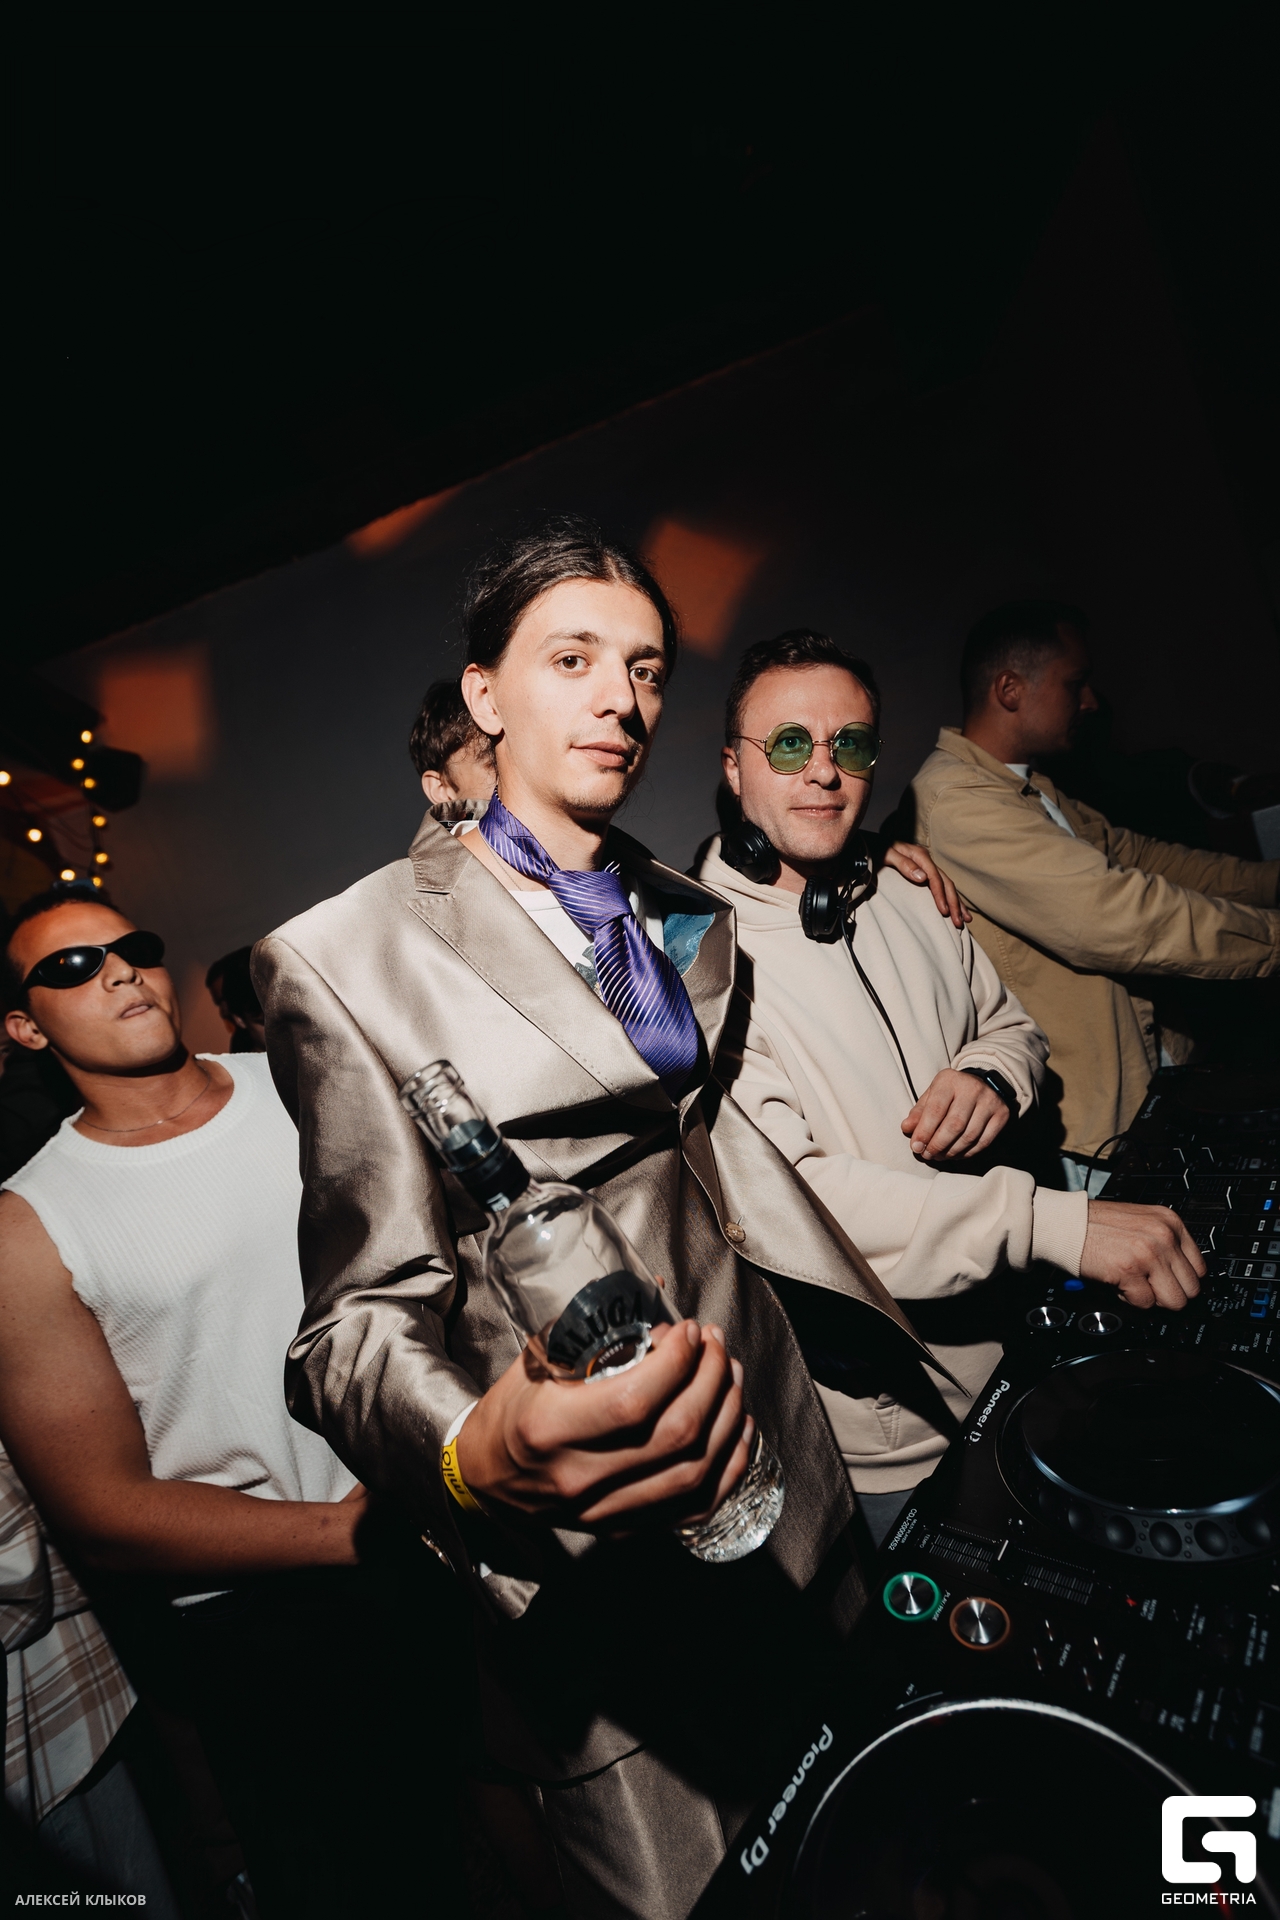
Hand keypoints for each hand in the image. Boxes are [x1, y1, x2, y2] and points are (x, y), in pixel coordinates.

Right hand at [456, 1320, 750, 1529]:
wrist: (484, 1477)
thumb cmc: (512, 1411)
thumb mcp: (535, 1363)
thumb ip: (594, 1337)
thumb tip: (660, 1314)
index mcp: (550, 1429)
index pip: (633, 1401)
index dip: (676, 1362)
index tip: (688, 1332)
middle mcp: (579, 1476)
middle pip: (675, 1434)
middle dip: (709, 1379)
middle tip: (714, 1345)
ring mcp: (604, 1511)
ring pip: (693, 1471)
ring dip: (725, 1417)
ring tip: (729, 1376)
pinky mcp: (624, 1528)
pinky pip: (694, 1506)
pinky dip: (728, 1468)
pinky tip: (737, 1429)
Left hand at [881, 842, 969, 928]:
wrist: (872, 842)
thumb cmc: (876, 849)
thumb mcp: (886, 854)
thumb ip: (903, 864)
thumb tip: (923, 877)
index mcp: (919, 856)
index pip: (935, 878)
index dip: (940, 895)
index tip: (944, 912)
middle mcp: (926, 861)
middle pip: (946, 883)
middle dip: (954, 903)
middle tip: (959, 922)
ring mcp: (926, 866)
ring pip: (947, 885)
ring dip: (957, 903)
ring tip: (965, 919)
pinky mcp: (924, 871)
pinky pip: (941, 885)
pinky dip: (949, 898)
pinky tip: (955, 908)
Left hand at [901, 1068, 1010, 1160]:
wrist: (985, 1082)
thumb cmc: (952, 1092)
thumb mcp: (933, 1094)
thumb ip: (919, 1111)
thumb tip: (907, 1128)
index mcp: (950, 1081)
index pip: (936, 1109)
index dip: (924, 1132)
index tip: (916, 1147)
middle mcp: (972, 1089)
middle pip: (954, 1125)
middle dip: (938, 1144)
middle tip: (927, 1155)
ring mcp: (990, 1102)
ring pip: (969, 1135)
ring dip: (951, 1151)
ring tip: (939, 1156)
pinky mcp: (1001, 1115)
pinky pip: (983, 1141)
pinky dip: (967, 1152)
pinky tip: (956, 1154)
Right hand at [1079, 1201, 1204, 1309]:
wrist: (1066, 1225)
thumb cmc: (1097, 1225)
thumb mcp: (1142, 1223)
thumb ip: (1165, 1243)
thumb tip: (1181, 1275)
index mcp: (1171, 1222)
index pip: (1200, 1268)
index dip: (1182, 1280)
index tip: (1170, 1283)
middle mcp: (1164, 1236)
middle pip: (1192, 1288)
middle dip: (1169, 1293)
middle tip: (1149, 1286)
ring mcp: (1150, 1253)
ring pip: (1175, 1300)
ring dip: (1153, 1299)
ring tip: (1135, 1285)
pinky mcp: (1130, 1270)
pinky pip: (1146, 1303)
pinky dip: (1131, 1300)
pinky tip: (1119, 1284)